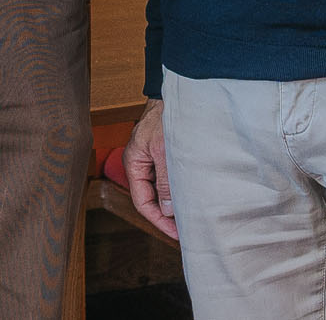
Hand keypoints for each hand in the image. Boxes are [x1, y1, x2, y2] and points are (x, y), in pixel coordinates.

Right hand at [124, 98, 177, 239]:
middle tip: (186, 230)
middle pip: (151, 197)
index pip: (142, 202)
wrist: (176, 91)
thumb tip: (168, 210)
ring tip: (191, 215)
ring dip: (174, 201)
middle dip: (167, 215)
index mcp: (134, 162)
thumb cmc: (166, 115)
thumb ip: (167, 181)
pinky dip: (178, 187)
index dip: (159, 220)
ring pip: (160, 187)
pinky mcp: (163, 152)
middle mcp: (140, 162)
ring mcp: (151, 157)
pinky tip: (191, 194)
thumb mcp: (166, 151)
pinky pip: (168, 176)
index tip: (176, 233)